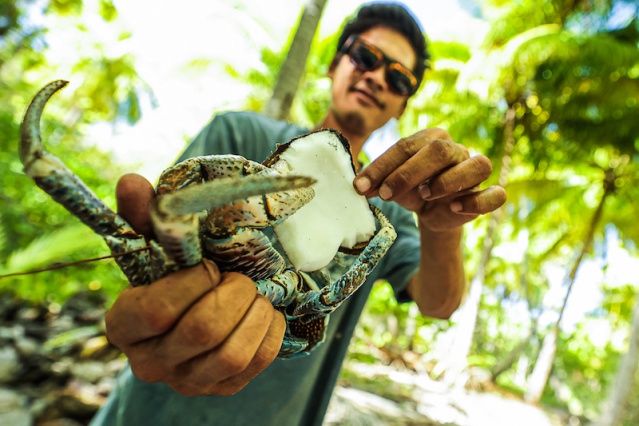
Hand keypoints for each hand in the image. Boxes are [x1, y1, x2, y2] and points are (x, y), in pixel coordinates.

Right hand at [106, 174, 285, 395]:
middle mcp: (150, 361)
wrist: (196, 311)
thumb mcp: (158, 245)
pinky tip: (265, 313)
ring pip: (231, 353)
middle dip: (233, 293)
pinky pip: (257, 362)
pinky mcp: (222, 388)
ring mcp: (188, 380)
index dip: (193, 282)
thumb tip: (131, 182)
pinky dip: (271, 331)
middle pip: (201, 331)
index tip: (208, 265)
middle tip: (239, 277)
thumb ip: (144, 215)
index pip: (155, 311)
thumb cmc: (174, 274)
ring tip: (255, 293)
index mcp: (124, 325)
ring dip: (255, 312)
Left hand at [354, 128, 506, 231]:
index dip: (382, 166)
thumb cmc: (411, 190)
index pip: (406, 146)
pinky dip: (477, 201)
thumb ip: (378, 182)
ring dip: (448, 181)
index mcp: (431, 139)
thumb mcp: (391, 185)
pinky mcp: (486, 194)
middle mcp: (457, 150)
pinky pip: (495, 194)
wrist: (433, 213)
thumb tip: (360, 186)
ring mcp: (475, 171)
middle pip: (440, 150)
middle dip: (408, 173)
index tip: (361, 186)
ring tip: (424, 195)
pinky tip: (454, 208)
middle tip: (385, 194)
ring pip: (476, 165)